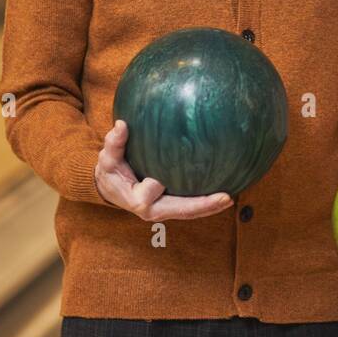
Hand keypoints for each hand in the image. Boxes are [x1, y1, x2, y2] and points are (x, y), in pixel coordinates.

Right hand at [93, 120, 234, 220]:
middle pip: (181, 210)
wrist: (111, 189)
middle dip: (203, 205)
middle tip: (226, 198)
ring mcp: (164, 211)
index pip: (149, 193)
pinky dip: (206, 203)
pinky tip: (226, 193)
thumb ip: (114, 143)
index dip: (156, 186)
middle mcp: (153, 210)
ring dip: (210, 207)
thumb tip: (121, 124)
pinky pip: (191, 208)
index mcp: (137, 200)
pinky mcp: (172, 208)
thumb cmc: (110, 172)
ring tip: (230, 198)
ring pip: (190, 212)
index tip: (161, 178)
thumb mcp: (107, 159)